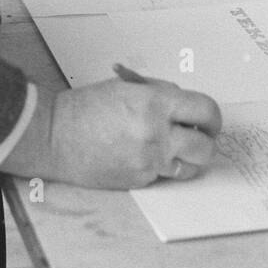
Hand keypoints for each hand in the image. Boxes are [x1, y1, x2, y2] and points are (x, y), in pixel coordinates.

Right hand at [0, 77, 222, 189]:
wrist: (54, 136)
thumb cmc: (85, 108)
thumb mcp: (126, 87)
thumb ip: (159, 92)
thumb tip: (184, 103)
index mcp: (155, 103)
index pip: (206, 110)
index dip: (212, 118)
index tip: (209, 121)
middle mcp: (157, 133)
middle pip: (206, 146)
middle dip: (206, 142)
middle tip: (198, 138)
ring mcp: (149, 161)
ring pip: (191, 167)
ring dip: (188, 159)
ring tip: (174, 150)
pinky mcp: (139, 180)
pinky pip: (164, 176)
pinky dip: (161, 169)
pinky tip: (143, 157)